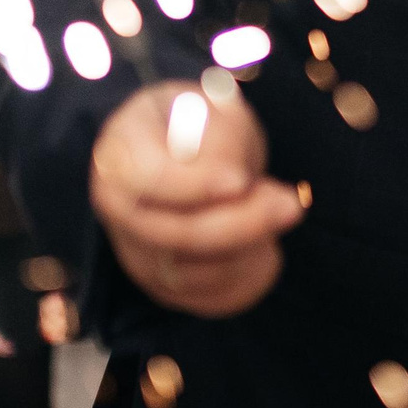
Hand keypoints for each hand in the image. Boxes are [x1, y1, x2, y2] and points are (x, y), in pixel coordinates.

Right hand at [91, 79, 302, 317]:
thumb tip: (236, 184)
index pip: (148, 179)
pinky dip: (247, 281)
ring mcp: (136, 253)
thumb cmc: (200, 123)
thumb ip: (221, 137)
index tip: (242, 179)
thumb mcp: (212, 107)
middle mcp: (117, 211)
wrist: (185, 151)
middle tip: (290, 204)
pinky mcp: (163, 285)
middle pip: (175, 235)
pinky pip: (208, 300)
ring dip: (248, 250)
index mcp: (119, 153)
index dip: (197, 185)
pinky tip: (268, 251)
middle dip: (242, 223)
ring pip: (194, 274)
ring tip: (281, 212)